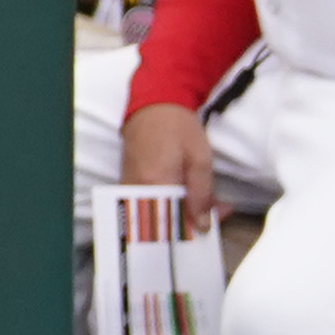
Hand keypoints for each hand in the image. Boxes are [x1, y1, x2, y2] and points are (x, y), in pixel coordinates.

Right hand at [121, 102, 222, 228]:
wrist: (154, 105)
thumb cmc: (179, 128)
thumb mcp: (200, 159)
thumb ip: (202, 194)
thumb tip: (202, 226)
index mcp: (156, 185)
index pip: (172, 222)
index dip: (191, 229)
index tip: (207, 227)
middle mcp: (137, 190)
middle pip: (160, 223)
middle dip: (185, 224)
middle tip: (208, 217)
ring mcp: (128, 187)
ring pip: (150, 216)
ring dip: (174, 217)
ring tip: (197, 211)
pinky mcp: (127, 182)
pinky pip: (143, 205)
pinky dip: (161, 207)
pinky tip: (179, 203)